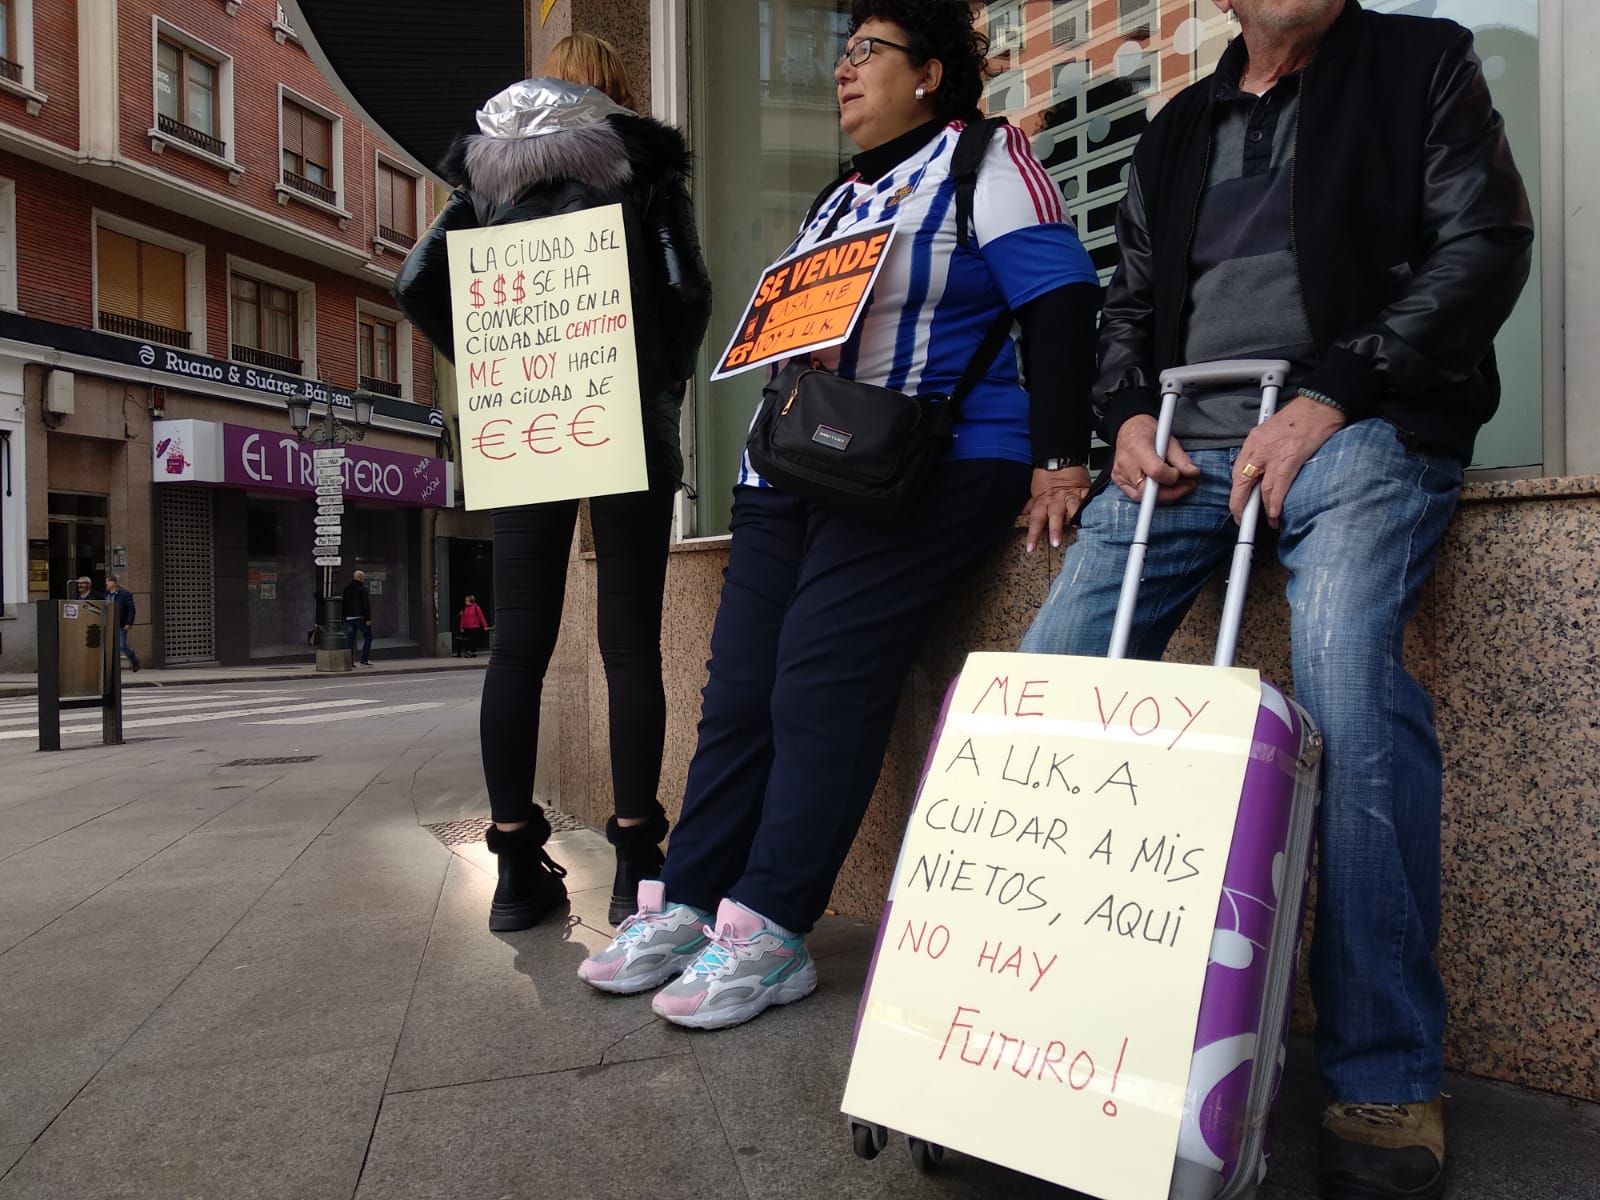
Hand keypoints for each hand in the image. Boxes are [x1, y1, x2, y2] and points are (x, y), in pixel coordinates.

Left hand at [1022, 465, 1091, 551]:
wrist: (1058, 458)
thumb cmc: (1046, 476)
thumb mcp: (1035, 492)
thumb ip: (1031, 506)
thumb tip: (1022, 515)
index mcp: (1043, 502)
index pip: (1035, 521)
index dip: (1033, 535)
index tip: (1031, 548)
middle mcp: (1056, 501)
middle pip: (1054, 517)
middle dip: (1055, 530)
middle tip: (1055, 543)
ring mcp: (1070, 496)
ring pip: (1072, 508)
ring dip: (1075, 518)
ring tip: (1078, 527)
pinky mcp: (1083, 490)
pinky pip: (1087, 499)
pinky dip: (1090, 506)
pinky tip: (1094, 514)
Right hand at [1112, 415, 1199, 503]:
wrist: (1128, 428)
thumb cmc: (1147, 431)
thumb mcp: (1168, 438)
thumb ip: (1180, 458)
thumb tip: (1192, 473)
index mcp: (1138, 448)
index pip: (1156, 471)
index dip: (1172, 477)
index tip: (1180, 473)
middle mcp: (1126, 463)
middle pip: (1147, 490)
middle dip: (1170, 493)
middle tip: (1186, 486)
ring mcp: (1120, 474)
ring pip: (1142, 496)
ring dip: (1162, 496)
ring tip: (1175, 486)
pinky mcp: (1118, 481)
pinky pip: (1136, 496)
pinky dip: (1151, 495)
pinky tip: (1161, 487)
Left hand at [1229, 396, 1345, 526]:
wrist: (1320, 405)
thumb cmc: (1301, 417)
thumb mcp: (1272, 431)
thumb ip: (1263, 449)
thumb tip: (1261, 470)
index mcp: (1254, 440)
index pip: (1238, 470)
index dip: (1237, 491)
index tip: (1238, 503)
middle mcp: (1259, 448)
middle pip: (1242, 482)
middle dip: (1239, 504)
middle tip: (1242, 520)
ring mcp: (1274, 454)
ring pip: (1261, 489)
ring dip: (1261, 509)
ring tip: (1265, 521)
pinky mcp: (1290, 460)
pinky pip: (1278, 488)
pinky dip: (1275, 504)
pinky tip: (1274, 515)